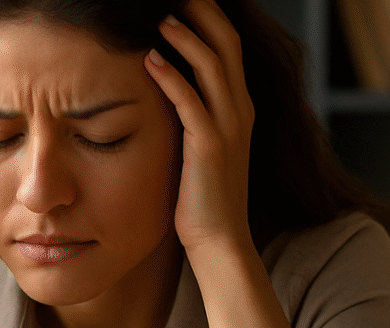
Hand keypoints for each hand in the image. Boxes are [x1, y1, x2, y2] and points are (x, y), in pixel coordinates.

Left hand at [144, 0, 256, 252]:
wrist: (219, 241)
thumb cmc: (201, 196)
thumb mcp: (201, 146)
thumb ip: (192, 114)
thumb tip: (164, 85)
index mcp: (239, 106)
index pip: (228, 46)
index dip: (209, 17)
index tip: (183, 1)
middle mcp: (240, 110)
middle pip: (226, 42)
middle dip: (202, 12)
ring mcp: (229, 127)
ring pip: (212, 64)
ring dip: (184, 36)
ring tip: (159, 17)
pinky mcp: (210, 147)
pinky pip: (191, 101)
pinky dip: (171, 77)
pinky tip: (149, 60)